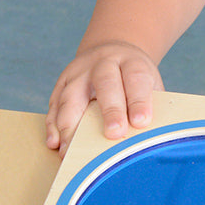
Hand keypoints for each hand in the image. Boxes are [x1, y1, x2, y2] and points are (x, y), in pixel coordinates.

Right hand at [45, 41, 163, 156]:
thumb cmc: (134, 79)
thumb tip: (150, 138)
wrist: (112, 54)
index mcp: (131, 62)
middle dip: (110, 110)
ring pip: (72, 95)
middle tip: (113, 134)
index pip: (136, 79)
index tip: (141, 122)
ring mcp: (79, 72)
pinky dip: (53, 124)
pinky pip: (54, 103)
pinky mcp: (62, 82)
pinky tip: (55, 142)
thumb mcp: (150, 84)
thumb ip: (151, 106)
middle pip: (105, 83)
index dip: (139, 100)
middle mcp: (104, 63)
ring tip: (72, 150)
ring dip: (71, 124)